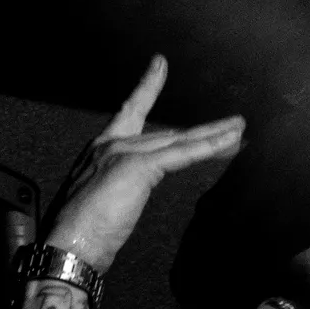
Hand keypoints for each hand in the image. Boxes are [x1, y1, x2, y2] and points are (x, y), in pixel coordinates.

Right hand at [42, 55, 244, 269]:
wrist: (70, 243)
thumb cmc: (82, 231)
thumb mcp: (105, 198)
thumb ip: (123, 184)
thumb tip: (136, 187)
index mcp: (102, 149)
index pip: (131, 111)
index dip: (147, 88)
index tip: (160, 65)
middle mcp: (113, 144)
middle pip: (169, 133)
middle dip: (204, 130)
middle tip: (234, 124)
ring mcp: (125, 152)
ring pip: (180, 140)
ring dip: (214, 135)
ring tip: (239, 128)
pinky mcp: (138, 166)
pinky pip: (182, 154)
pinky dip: (207, 148)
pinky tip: (228, 142)